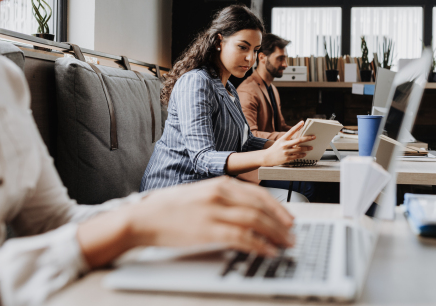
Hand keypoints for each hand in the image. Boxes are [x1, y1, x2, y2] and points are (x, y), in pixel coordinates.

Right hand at [77, 177, 294, 266]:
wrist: (143, 217)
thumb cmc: (170, 208)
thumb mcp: (201, 194)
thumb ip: (224, 199)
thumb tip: (249, 212)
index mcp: (220, 184)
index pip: (258, 194)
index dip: (278, 207)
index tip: (288, 218)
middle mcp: (220, 194)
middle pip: (261, 208)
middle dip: (281, 222)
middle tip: (292, 234)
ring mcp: (214, 212)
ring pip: (255, 221)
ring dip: (275, 234)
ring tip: (285, 244)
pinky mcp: (208, 230)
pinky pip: (241, 238)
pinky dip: (258, 245)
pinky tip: (267, 251)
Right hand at [263, 121, 314, 165]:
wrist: (267, 157)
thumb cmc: (275, 148)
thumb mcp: (280, 141)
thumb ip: (288, 139)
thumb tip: (299, 137)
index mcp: (283, 139)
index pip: (291, 131)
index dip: (297, 126)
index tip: (303, 122)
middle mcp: (284, 145)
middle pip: (298, 140)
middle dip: (307, 138)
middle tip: (313, 137)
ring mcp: (286, 152)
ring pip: (299, 149)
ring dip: (307, 148)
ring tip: (311, 147)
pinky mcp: (287, 158)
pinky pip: (297, 156)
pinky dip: (302, 154)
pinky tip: (305, 153)